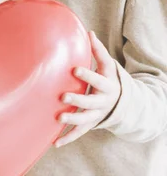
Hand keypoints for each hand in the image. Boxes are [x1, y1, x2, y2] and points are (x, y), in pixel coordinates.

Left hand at [54, 31, 120, 146]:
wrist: (121, 101)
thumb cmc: (108, 77)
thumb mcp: (107, 65)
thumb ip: (98, 51)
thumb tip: (89, 32)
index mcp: (108, 85)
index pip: (98, 80)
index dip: (87, 75)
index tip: (74, 69)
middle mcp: (103, 102)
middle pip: (91, 102)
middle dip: (78, 100)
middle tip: (63, 97)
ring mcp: (97, 115)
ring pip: (85, 120)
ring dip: (72, 120)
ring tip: (58, 118)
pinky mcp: (91, 124)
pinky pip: (79, 133)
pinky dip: (68, 138)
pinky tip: (55, 144)